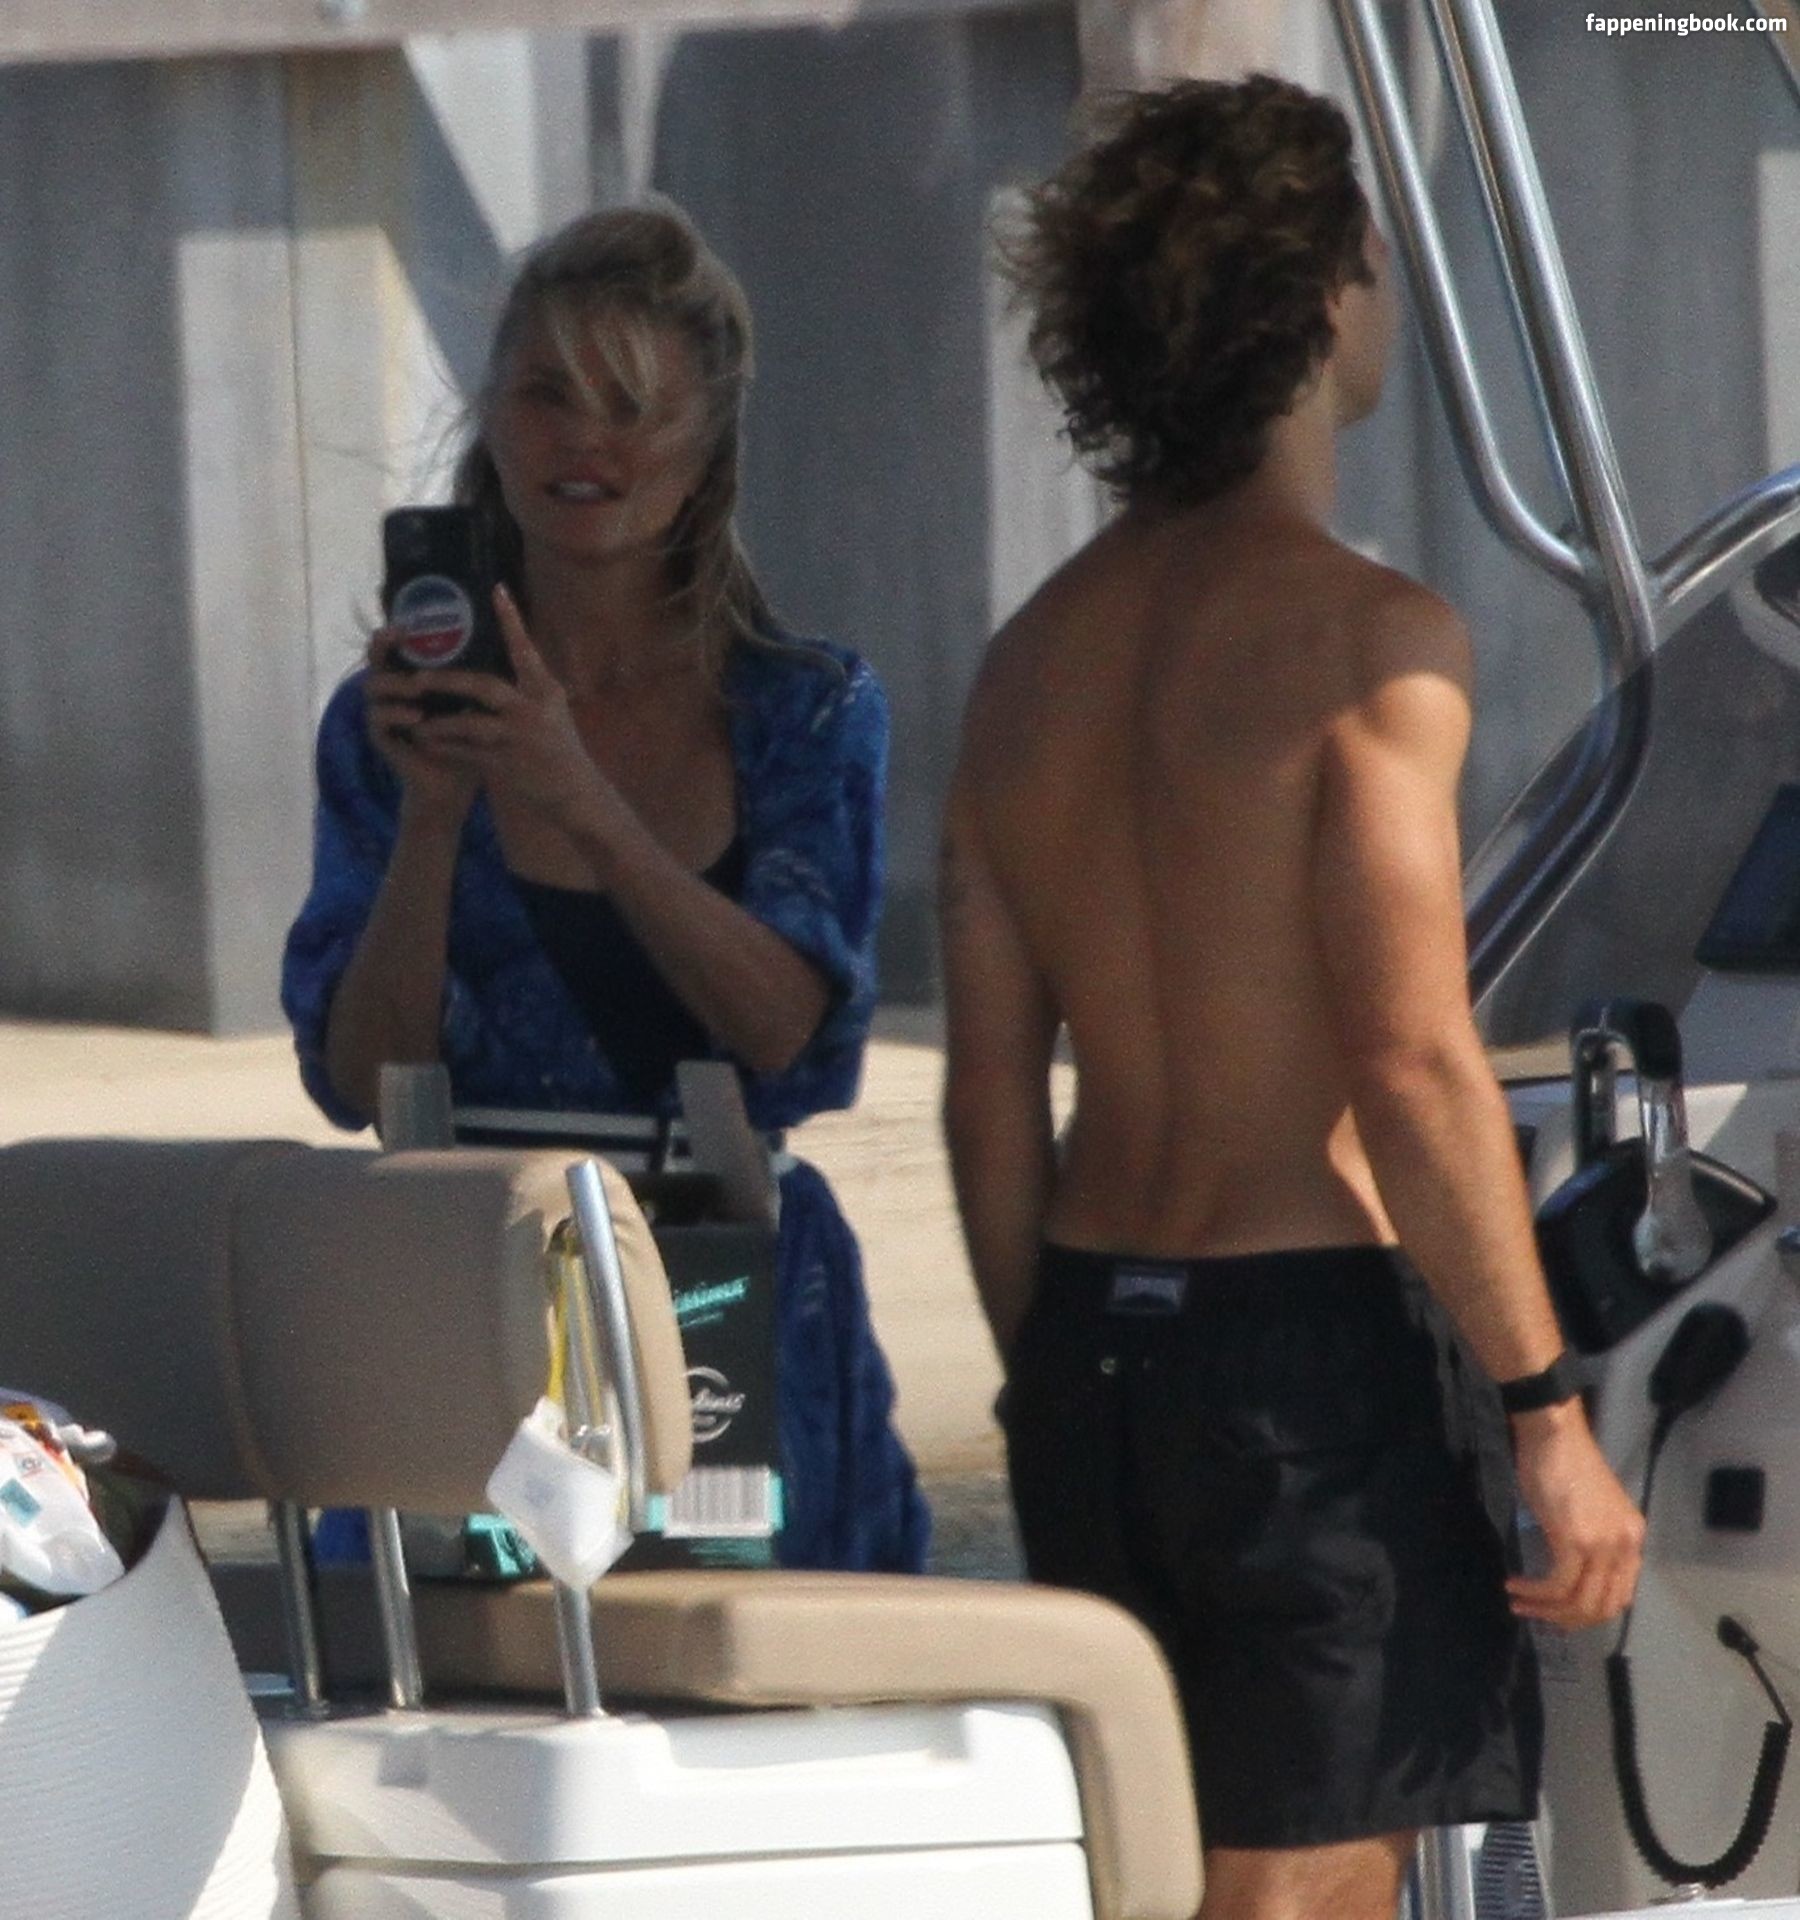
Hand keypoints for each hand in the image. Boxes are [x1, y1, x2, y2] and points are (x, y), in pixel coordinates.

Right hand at [363, 626, 478, 827]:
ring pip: (373, 687)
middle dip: (384, 646)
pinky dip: (398, 715)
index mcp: (412, 675)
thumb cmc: (468, 737)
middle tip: (399, 637)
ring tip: (416, 686)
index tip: (409, 619)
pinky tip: (417, 716)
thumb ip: (476, 673)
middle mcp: (392, 689)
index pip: (397, 645)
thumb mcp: (474, 701)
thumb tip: (507, 635)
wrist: (456, 781)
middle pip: (375, 658)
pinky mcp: (382, 736)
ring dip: (395, 684)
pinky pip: (379, 719)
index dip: (397, 630)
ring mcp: (382, 711)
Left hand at [407, 587, 632, 842]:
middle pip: (483, 687)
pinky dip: (445, 748)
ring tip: (416, 721)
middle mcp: (533, 710)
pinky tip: (427, 743)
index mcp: (546, 691)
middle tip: (418, 677)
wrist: (574, 792)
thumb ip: (529, 685)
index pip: (526, 649)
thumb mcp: (553, 708)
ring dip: (439, 723)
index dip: (512, 620)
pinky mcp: (506, 764)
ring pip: (468, 725)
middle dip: (448, 681)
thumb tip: (505, 654)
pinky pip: (466, 752)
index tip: (497, 590)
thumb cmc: (559, 745)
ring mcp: (518, 738)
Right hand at [1506, 1401, 1644, 1630]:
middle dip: (1566, 1619)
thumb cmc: (1563, 1462)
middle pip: (1602, 1606)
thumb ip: (1590, 1540)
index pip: (1621, 1596)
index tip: (1558, 1610)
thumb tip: (1572, 1570)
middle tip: (1536, 1614)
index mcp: (1632, 1538)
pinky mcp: (1575, 1540)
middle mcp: (1625, 1545)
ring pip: (1580, 1601)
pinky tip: (1515, 1585)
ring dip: (1547, 1611)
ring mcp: (1602, 1545)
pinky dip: (1536, 1593)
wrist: (1553, 1434)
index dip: (1588, 1612)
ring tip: (1520, 1604)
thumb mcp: (1587, 1510)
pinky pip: (1558, 1585)